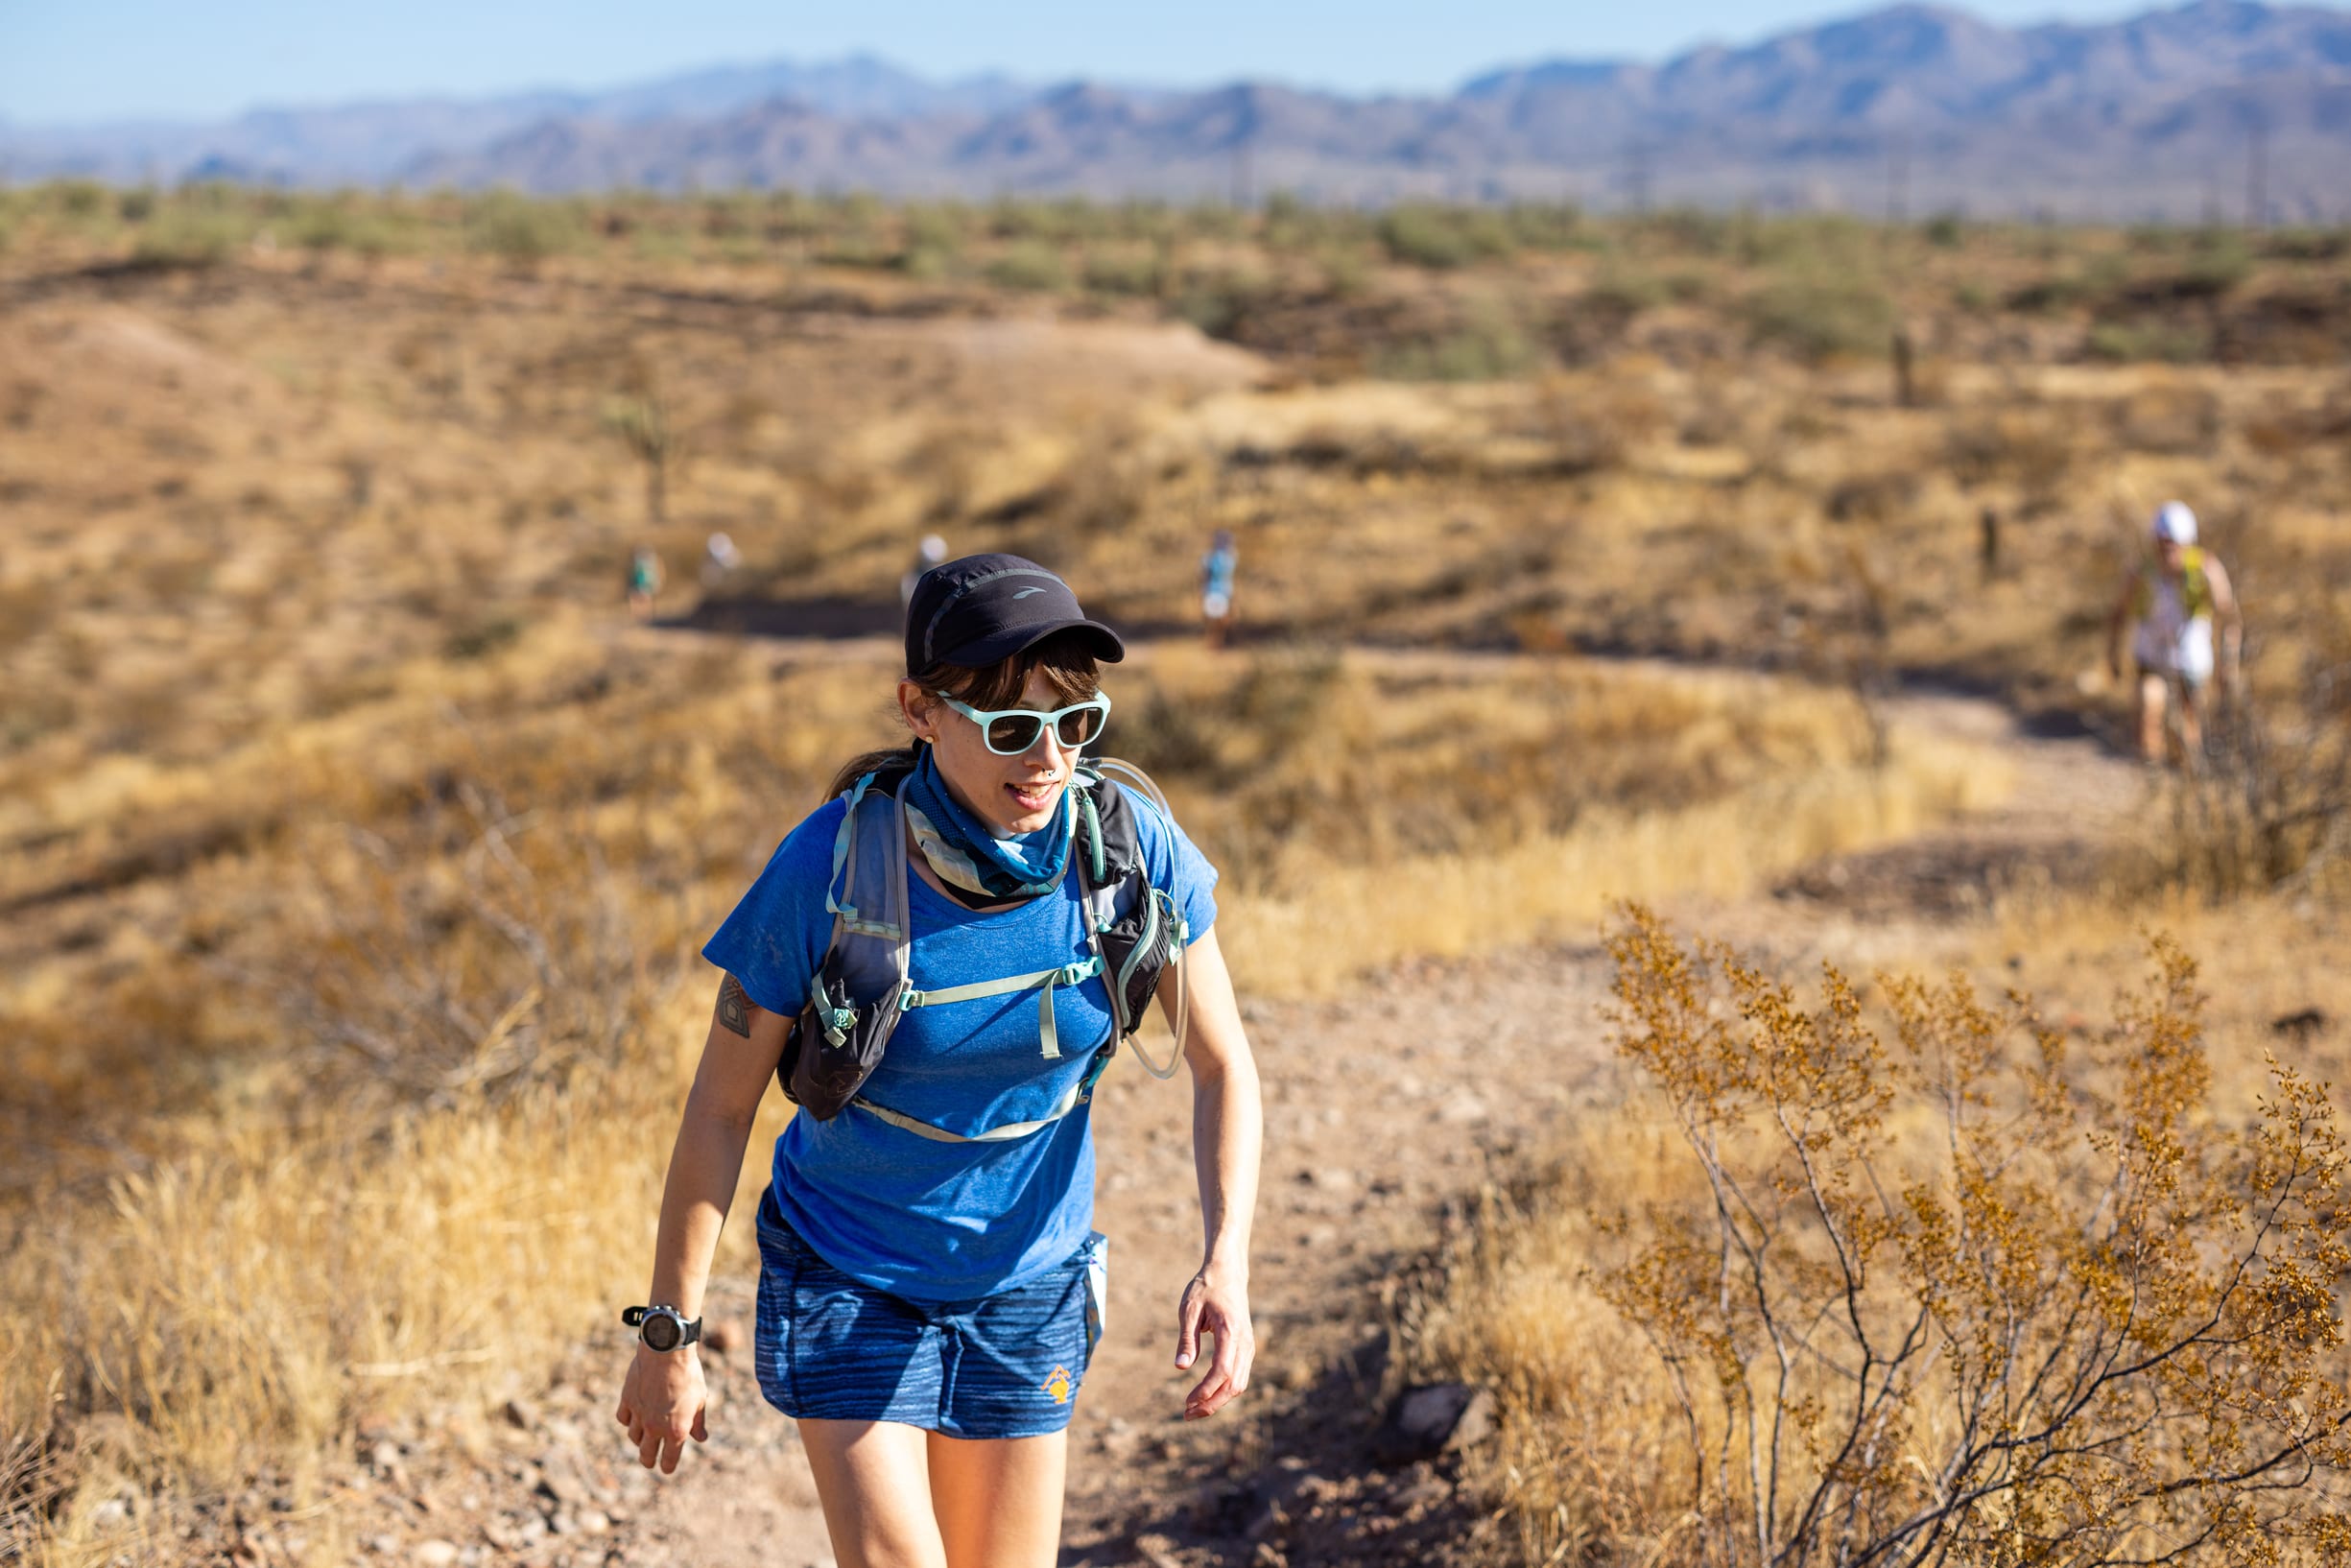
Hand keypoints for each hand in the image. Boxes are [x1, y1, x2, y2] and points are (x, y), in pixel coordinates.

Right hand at [614, 1343, 708, 1471]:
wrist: (667, 1352)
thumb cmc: (689, 1374)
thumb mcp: (700, 1399)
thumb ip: (698, 1422)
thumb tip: (701, 1438)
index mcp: (676, 1430)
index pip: (668, 1459)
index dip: (667, 1467)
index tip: (666, 1468)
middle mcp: (655, 1427)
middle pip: (646, 1454)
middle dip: (648, 1460)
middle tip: (649, 1462)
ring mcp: (639, 1415)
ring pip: (633, 1437)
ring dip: (639, 1439)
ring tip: (643, 1437)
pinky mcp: (627, 1401)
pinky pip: (624, 1419)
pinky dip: (628, 1421)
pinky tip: (633, 1417)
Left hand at [1173, 1266, 1253, 1419]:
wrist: (1227, 1273)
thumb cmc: (1205, 1289)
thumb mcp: (1189, 1309)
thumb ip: (1187, 1339)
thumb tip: (1180, 1367)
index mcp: (1231, 1331)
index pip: (1222, 1370)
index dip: (1205, 1390)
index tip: (1186, 1402)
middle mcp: (1245, 1342)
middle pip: (1234, 1384)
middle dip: (1211, 1404)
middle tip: (1186, 1414)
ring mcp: (1249, 1346)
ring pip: (1239, 1384)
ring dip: (1217, 1401)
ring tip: (1193, 1410)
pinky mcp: (1246, 1349)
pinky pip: (1239, 1377)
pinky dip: (1224, 1391)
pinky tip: (1206, 1396)